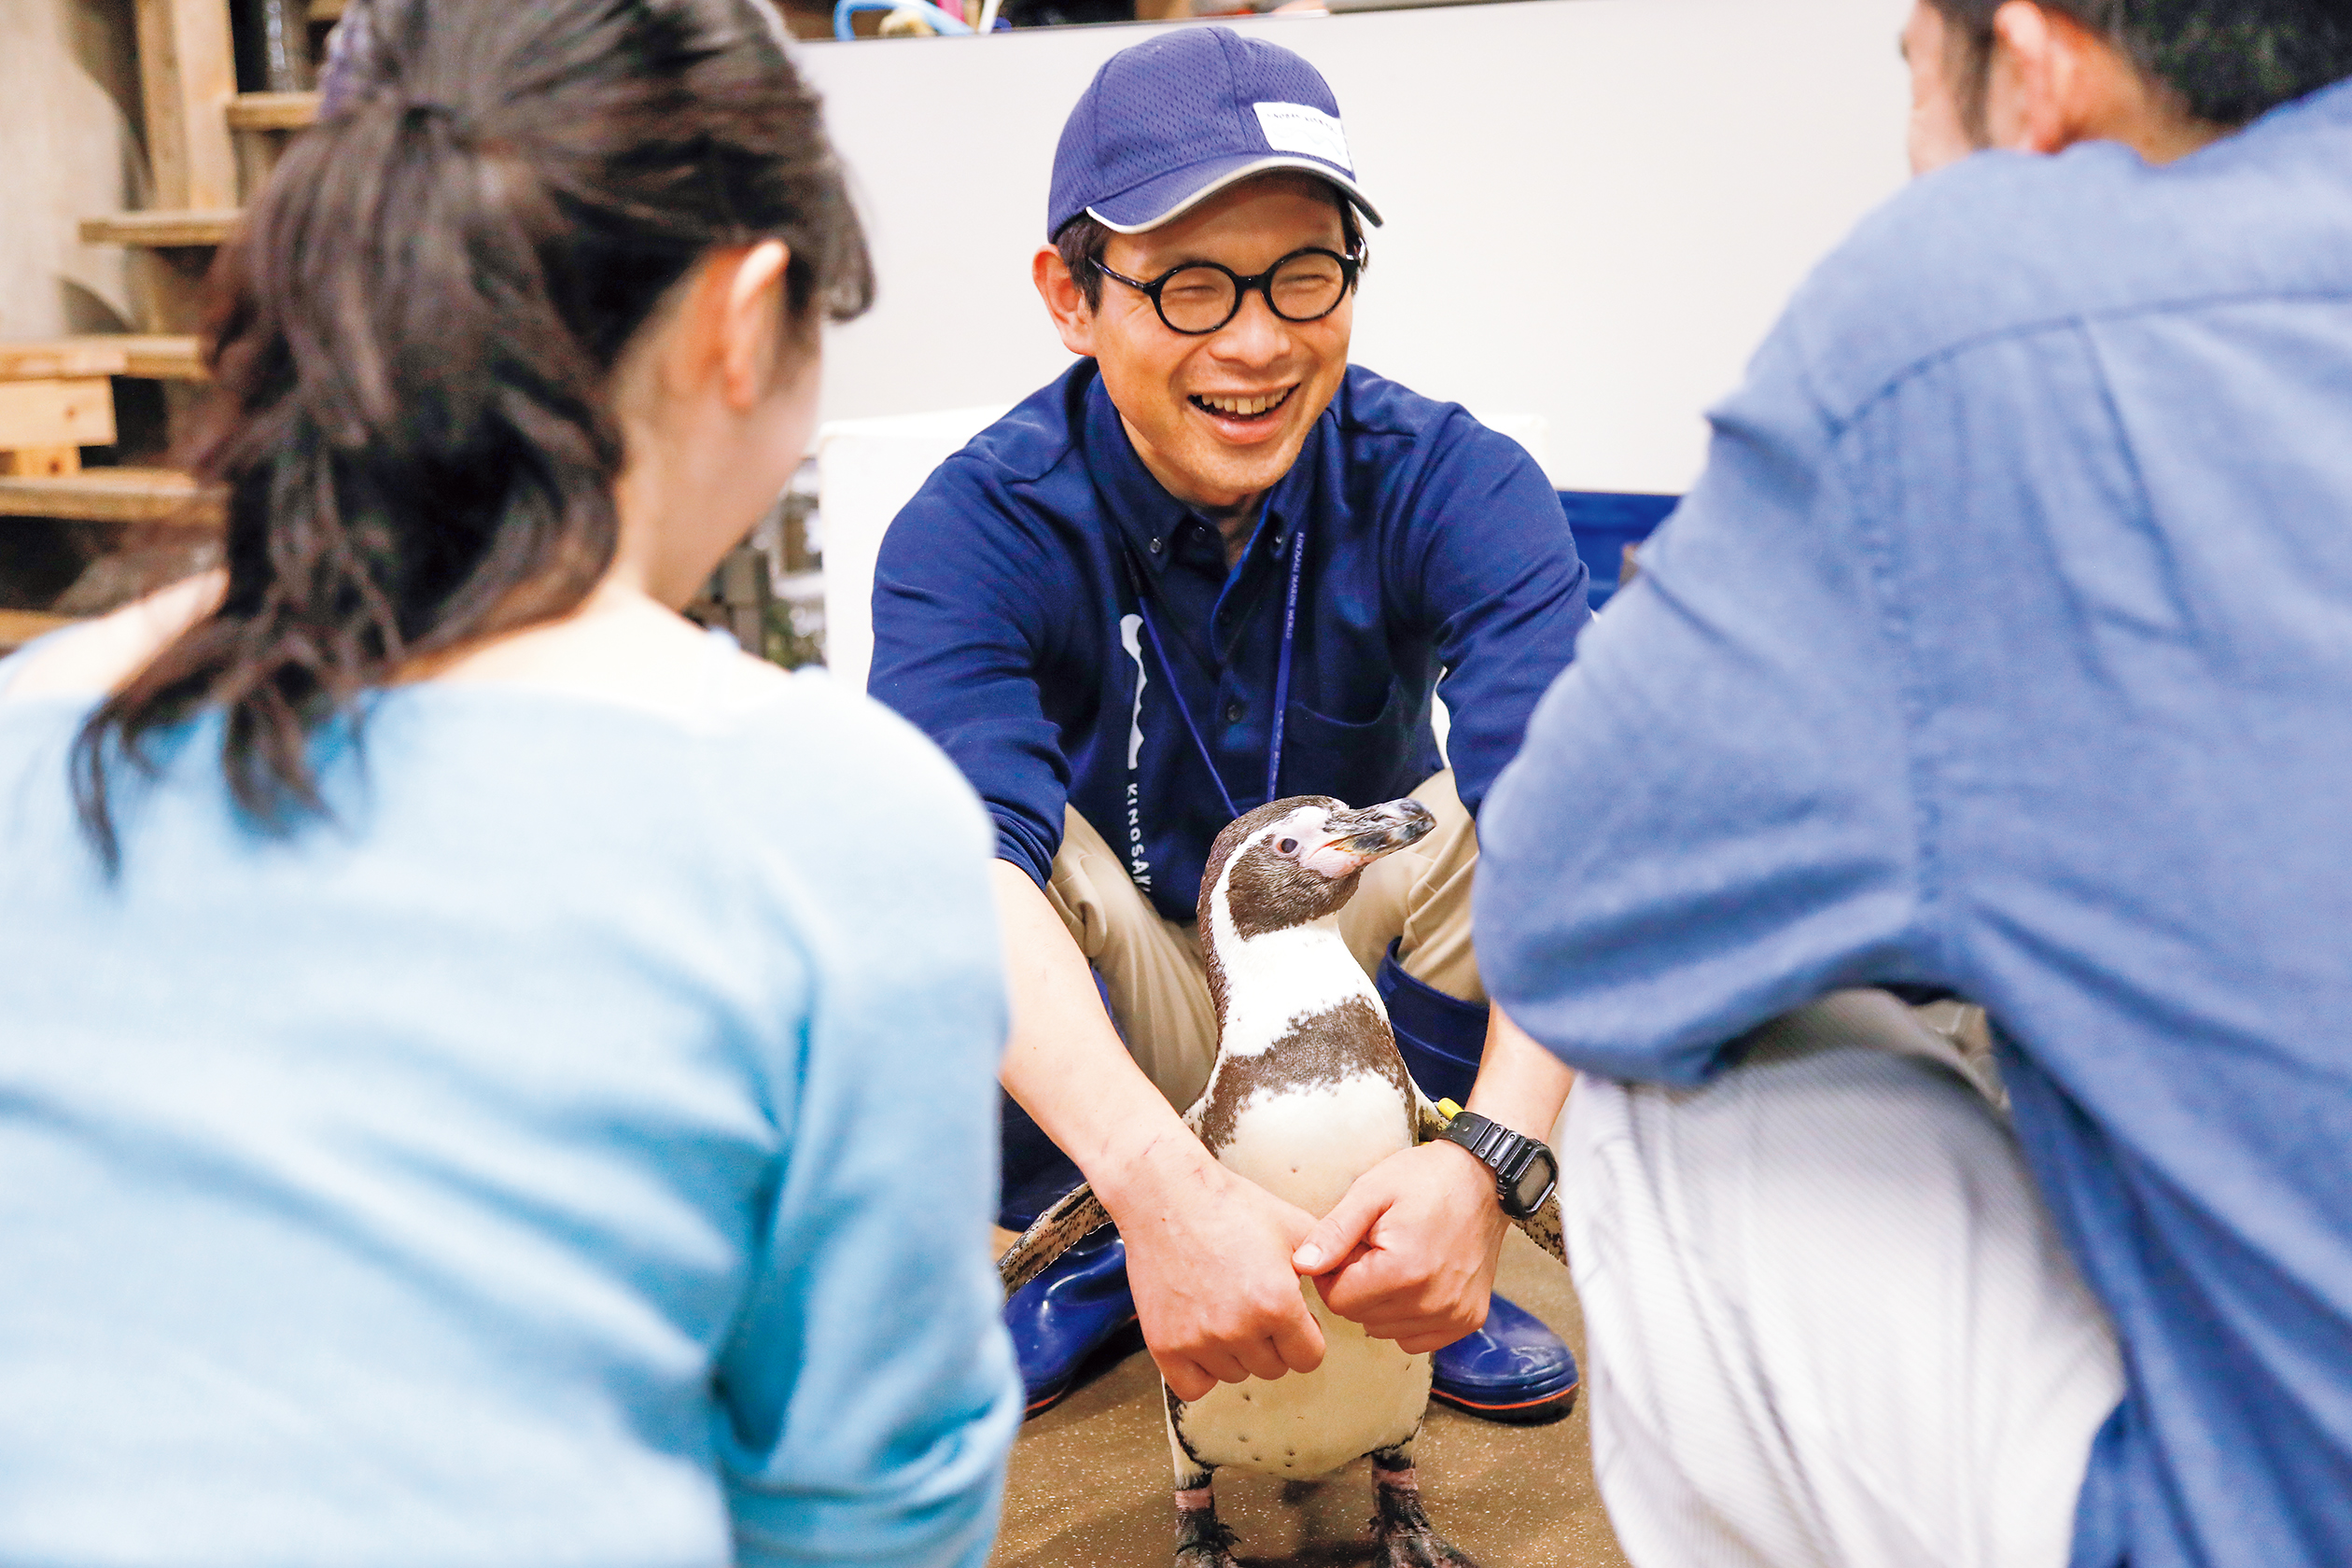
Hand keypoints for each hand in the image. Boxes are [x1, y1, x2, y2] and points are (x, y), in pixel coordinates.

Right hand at [1108, 1138, 1327, 1400]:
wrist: (1165, 1195)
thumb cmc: (1230, 1205)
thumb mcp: (1294, 1226)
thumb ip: (1329, 1263)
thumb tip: (1351, 1286)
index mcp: (1277, 1303)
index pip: (1309, 1358)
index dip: (1306, 1336)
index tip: (1292, 1317)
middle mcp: (1239, 1328)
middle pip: (1273, 1368)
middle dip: (1272, 1342)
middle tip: (1255, 1305)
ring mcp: (1199, 1339)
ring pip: (1235, 1374)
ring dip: (1237, 1352)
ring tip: (1227, 1309)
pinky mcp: (1165, 1345)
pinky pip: (1194, 1386)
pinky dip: (1201, 1370)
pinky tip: (1204, 1338)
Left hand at [1289, 1140, 1509, 1353]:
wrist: (1483, 1179)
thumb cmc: (1425, 1179)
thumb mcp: (1370, 1192)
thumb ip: (1333, 1232)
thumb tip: (1302, 1266)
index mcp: (1403, 1271)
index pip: (1338, 1301)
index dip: (1333, 1273)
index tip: (1349, 1246)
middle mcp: (1432, 1302)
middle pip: (1360, 1317)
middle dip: (1357, 1285)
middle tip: (1375, 1248)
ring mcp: (1454, 1315)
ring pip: (1384, 1329)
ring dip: (1380, 1301)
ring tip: (1397, 1259)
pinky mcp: (1468, 1320)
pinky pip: (1415, 1337)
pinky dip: (1405, 1315)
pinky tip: (1414, 1281)